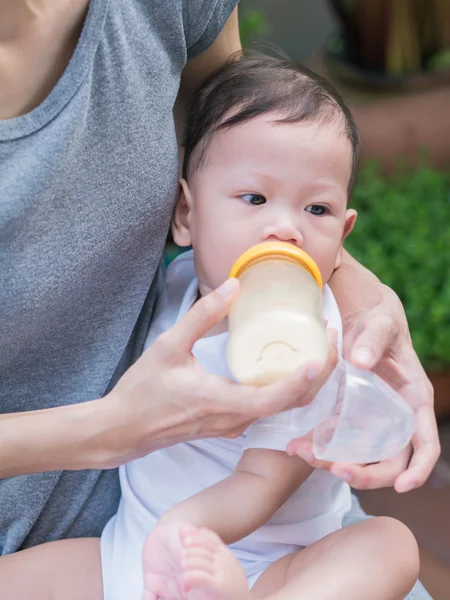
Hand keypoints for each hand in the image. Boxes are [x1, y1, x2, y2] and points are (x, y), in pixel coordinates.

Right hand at [105, 278, 337, 466]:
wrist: (124, 429)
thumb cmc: (143, 390)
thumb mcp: (169, 346)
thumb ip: (202, 316)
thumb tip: (233, 286)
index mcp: (220, 402)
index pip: (273, 398)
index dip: (301, 380)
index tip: (321, 355)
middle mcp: (234, 420)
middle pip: (290, 404)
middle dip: (318, 375)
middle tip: (331, 339)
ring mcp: (234, 426)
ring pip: (283, 408)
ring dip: (306, 382)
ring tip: (320, 346)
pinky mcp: (231, 424)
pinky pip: (269, 409)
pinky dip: (289, 388)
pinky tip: (292, 363)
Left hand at [287, 284, 439, 492]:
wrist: (359, 316)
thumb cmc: (379, 318)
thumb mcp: (380, 323)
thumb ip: (373, 339)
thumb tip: (362, 361)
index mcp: (414, 399)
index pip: (426, 444)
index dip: (419, 470)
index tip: (401, 486)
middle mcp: (396, 416)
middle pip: (390, 462)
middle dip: (367, 474)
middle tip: (337, 470)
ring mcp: (373, 419)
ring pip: (360, 457)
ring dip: (334, 463)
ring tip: (302, 453)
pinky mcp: (350, 416)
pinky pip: (338, 440)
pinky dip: (320, 446)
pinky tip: (296, 445)